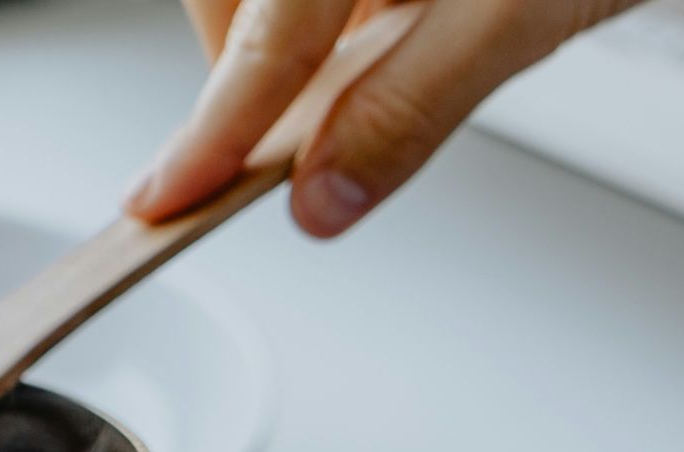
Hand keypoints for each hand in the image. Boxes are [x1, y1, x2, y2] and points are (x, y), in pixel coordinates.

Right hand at [128, 0, 643, 234]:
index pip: (263, 36)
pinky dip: (316, 10)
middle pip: (234, 4)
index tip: (164, 199)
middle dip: (262, 71)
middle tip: (318, 118)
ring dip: (289, 37)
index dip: (213, 128)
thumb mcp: (520, 10)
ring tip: (384, 34)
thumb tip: (322, 198)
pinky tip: (382, 9)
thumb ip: (410, 108)